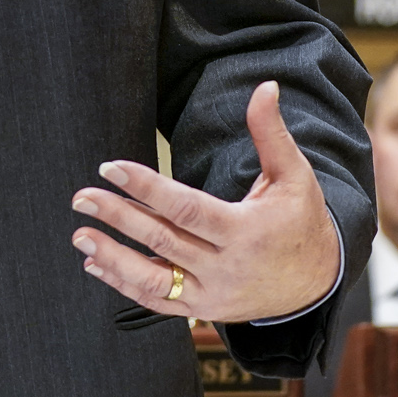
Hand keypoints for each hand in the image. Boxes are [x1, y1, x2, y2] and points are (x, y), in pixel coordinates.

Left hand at [70, 81, 339, 322]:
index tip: (110, 168)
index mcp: (246, 232)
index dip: (146, 188)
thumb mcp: (294, 176)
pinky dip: (124, 284)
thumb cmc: (300, 220)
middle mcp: (227, 268)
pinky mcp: (203, 310)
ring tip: (80, 235)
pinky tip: (96, 263)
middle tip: (82, 197)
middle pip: (163, 241)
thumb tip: (265, 86)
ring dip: (113, 259)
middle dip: (119, 218)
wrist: (317, 281)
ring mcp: (213, 295)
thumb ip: (271, 133)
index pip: (186, 209)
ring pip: (155, 281)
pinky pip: (158, 301)